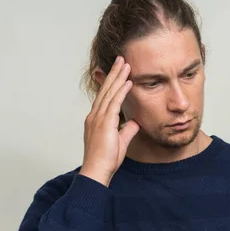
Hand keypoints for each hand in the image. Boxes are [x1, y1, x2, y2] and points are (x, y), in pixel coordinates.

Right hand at [79, 56, 139, 186]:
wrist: (97, 171)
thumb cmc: (106, 160)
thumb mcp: (120, 142)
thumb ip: (127, 130)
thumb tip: (134, 123)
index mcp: (96, 120)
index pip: (105, 96)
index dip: (112, 83)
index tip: (118, 72)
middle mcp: (95, 116)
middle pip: (105, 90)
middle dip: (114, 74)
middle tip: (121, 59)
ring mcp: (98, 118)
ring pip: (109, 93)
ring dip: (118, 77)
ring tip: (125, 64)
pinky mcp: (104, 123)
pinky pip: (114, 103)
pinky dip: (121, 91)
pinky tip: (128, 82)